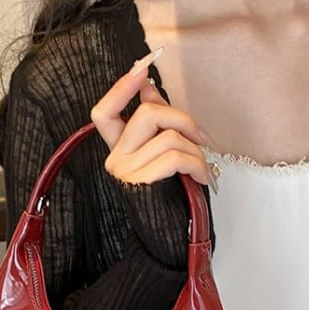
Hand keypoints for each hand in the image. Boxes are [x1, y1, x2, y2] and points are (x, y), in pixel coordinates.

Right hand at [89, 49, 212, 187]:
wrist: (167, 241)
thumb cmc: (169, 200)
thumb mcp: (162, 156)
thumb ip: (156, 126)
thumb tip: (149, 90)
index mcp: (118, 150)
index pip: (104, 112)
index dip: (121, 88)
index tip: (142, 68)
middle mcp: (115, 159)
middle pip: (147, 114)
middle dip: (184, 119)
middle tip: (203, 139)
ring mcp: (125, 171)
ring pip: (168, 135)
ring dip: (197, 149)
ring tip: (204, 168)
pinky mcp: (140, 182)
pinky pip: (176, 155)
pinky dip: (198, 164)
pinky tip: (204, 177)